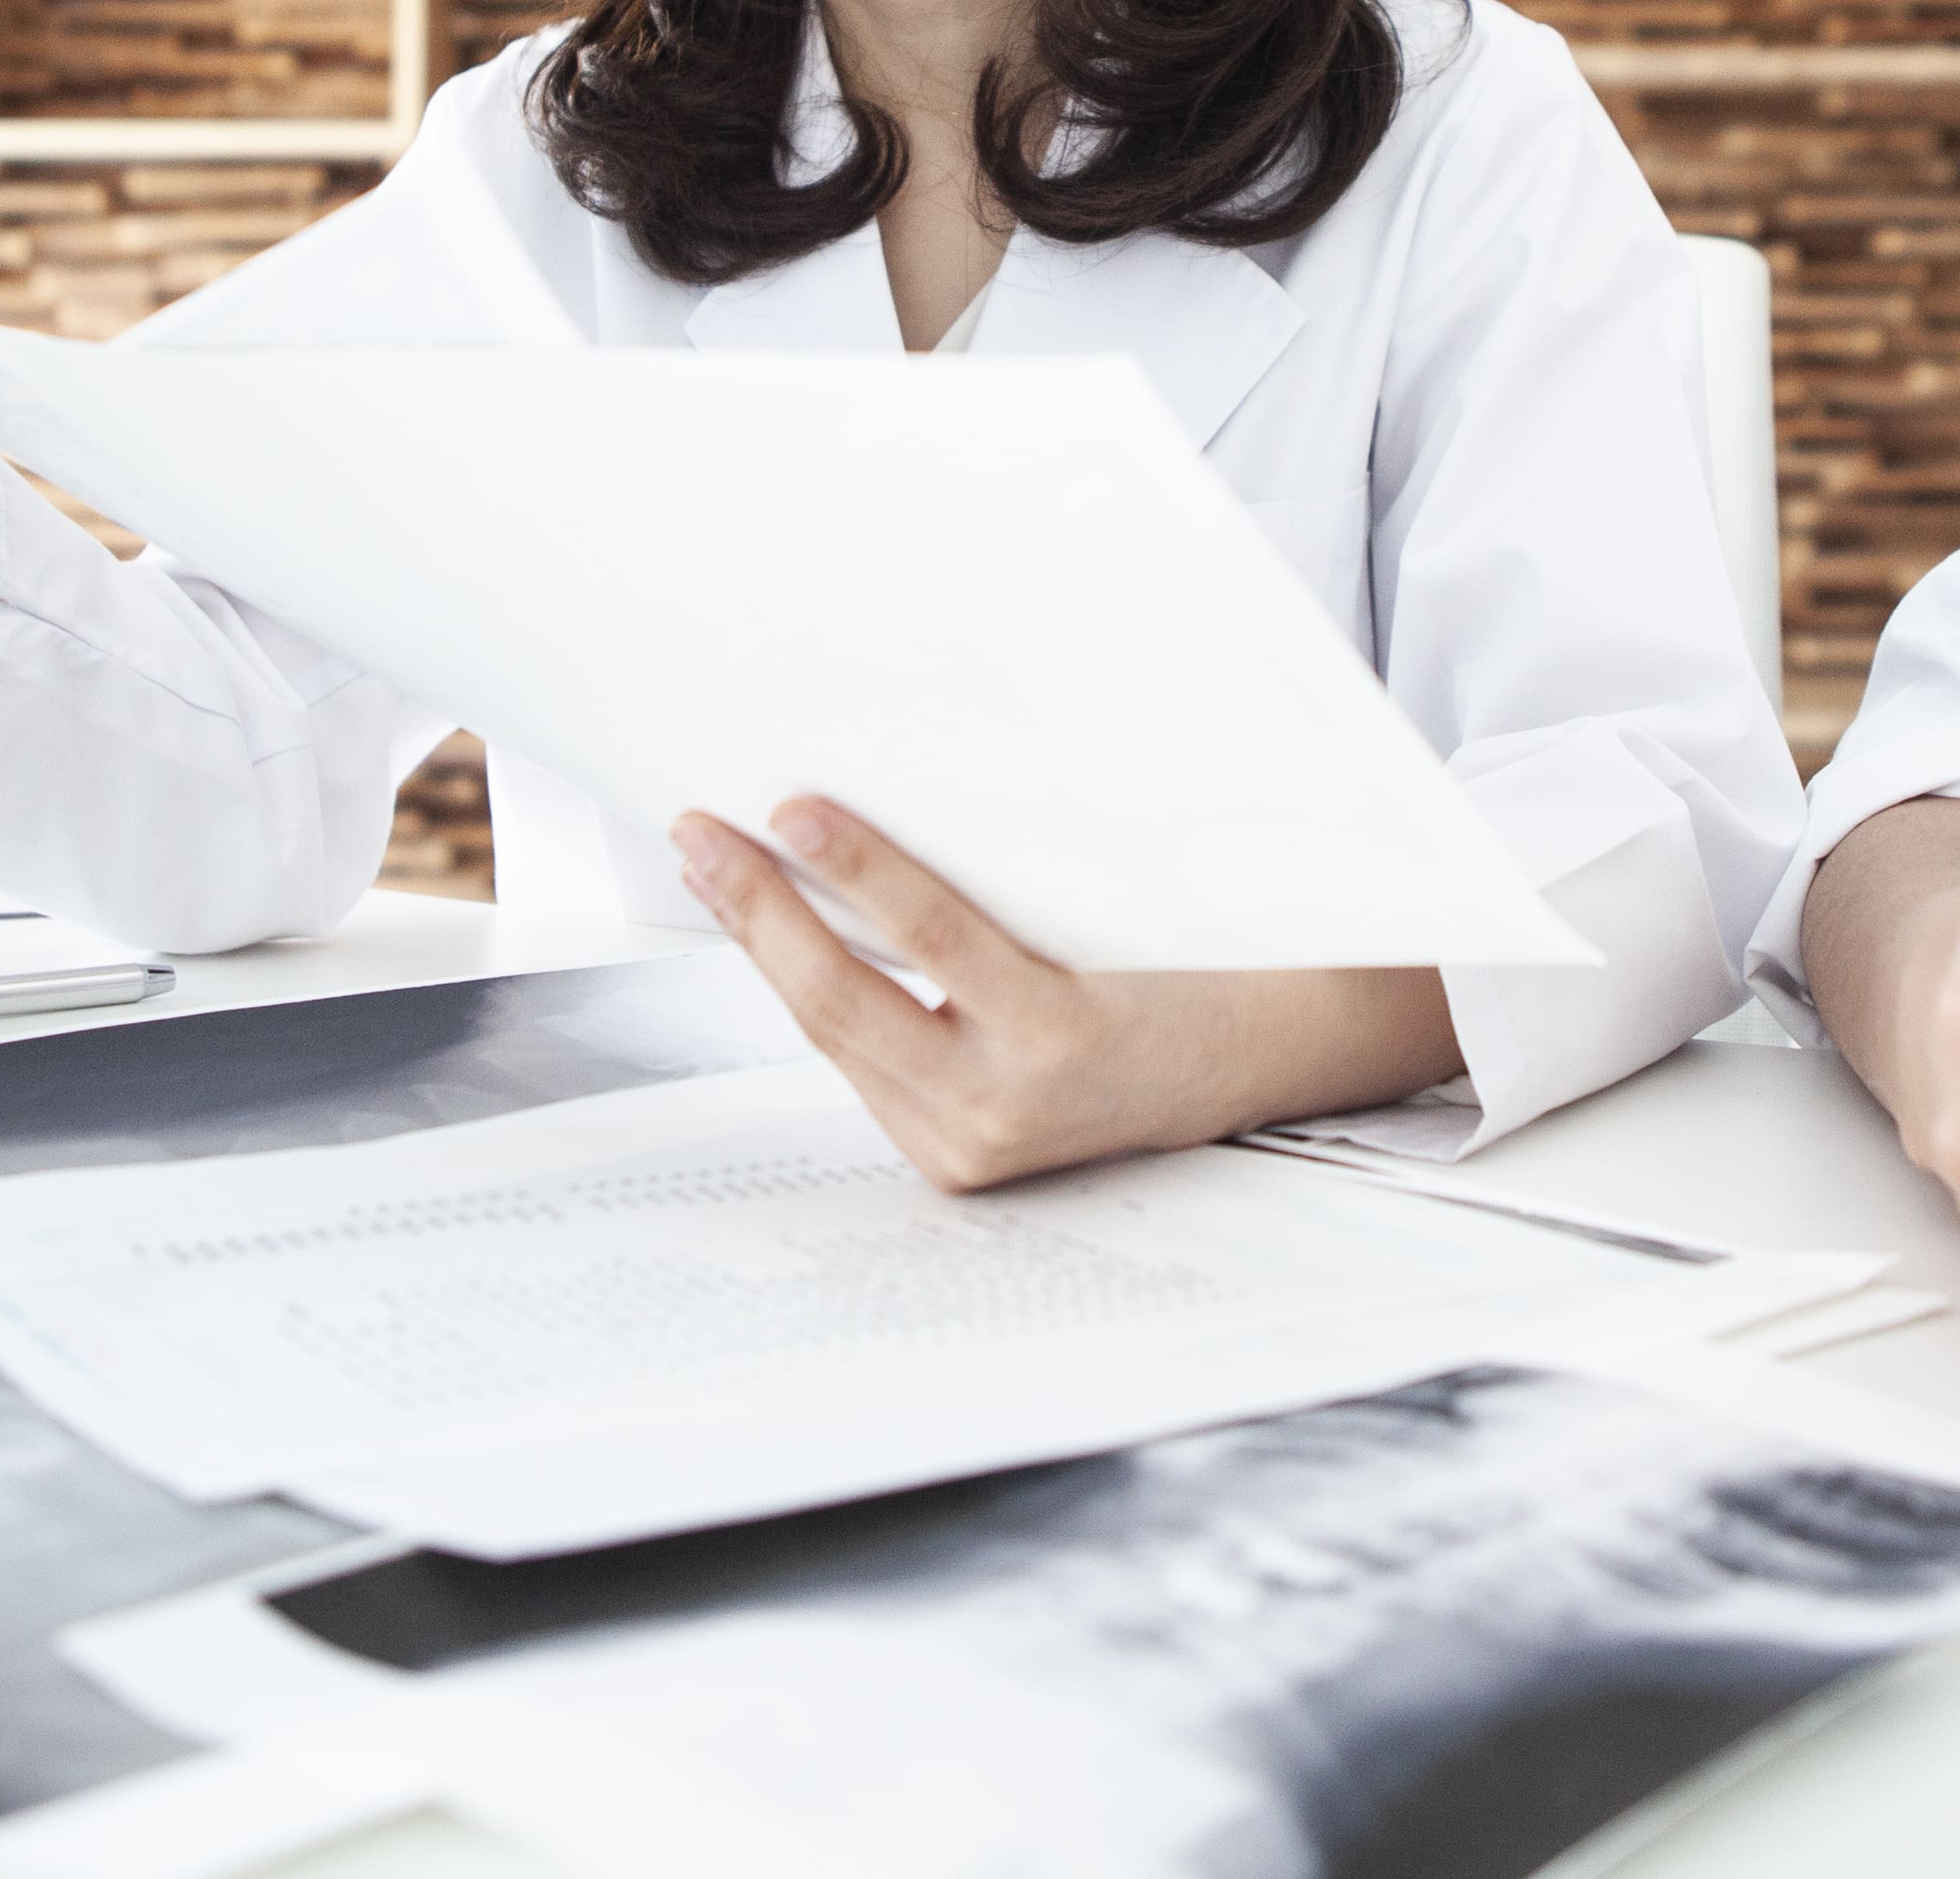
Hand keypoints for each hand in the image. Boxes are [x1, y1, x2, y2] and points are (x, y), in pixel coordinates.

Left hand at [671, 797, 1461, 1189]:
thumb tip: (883, 799)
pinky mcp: (950, 1159)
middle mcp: (1006, 1107)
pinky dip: (815, 994)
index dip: (858, 868)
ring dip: (768, 948)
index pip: (935, 940)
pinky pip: (862, 1062)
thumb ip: (1006, 877)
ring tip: (713, 870)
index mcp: (1063, 1036)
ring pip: (836, 1036)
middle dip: (762, 910)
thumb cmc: (1198, 963)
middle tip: (702, 835)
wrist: (1257, 1062)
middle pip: (847, 1003)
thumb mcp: (1117, 905)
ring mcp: (970, 1146)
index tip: (792, 808)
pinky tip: (772, 935)